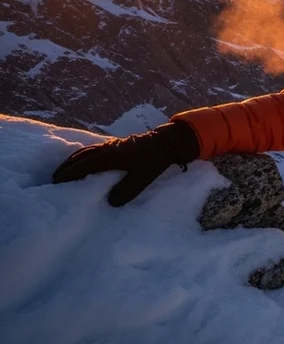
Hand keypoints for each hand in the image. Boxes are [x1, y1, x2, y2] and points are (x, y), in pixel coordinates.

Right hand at [52, 121, 200, 206]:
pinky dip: (84, 154)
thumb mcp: (142, 179)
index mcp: (109, 157)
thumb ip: (125, 192)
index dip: (68, 174)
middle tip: (55, 177)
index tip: (56, 182)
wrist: (167, 142)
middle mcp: (106, 149)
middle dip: (66, 166)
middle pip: (80, 156)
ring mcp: (111, 145)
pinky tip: (85, 160)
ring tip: (65, 169)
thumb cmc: (154, 160)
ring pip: (86, 151)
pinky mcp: (117, 144)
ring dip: (74, 160)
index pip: (82, 166)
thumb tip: (110, 202)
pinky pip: (94, 149)